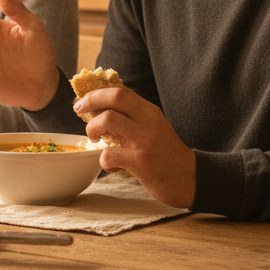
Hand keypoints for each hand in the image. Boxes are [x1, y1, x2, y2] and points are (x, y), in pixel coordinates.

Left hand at [74, 86, 195, 208]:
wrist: (190, 179)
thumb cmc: (166, 154)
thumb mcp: (154, 128)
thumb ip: (133, 118)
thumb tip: (99, 109)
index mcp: (150, 111)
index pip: (120, 91)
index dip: (97, 93)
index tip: (83, 101)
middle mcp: (148, 121)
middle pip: (114, 96)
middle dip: (90, 100)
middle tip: (79, 111)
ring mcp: (144, 140)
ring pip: (108, 119)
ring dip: (92, 128)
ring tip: (95, 139)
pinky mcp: (140, 161)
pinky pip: (109, 154)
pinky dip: (103, 160)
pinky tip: (112, 166)